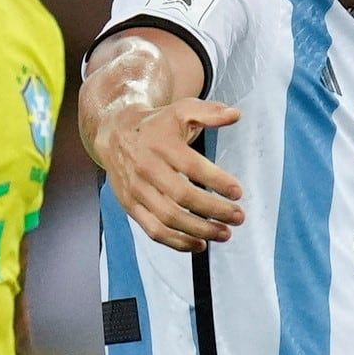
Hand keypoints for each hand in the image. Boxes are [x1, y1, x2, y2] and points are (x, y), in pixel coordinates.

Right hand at [99, 96, 244, 251]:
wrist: (115, 133)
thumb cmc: (157, 125)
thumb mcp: (181, 111)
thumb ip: (209, 112)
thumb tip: (236, 115)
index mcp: (161, 144)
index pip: (191, 167)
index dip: (216, 181)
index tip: (238, 192)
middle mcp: (146, 168)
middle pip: (181, 196)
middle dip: (214, 210)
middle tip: (238, 217)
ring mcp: (136, 189)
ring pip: (168, 218)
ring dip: (199, 230)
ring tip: (225, 233)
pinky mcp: (130, 206)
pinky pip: (153, 230)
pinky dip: (177, 242)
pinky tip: (200, 244)